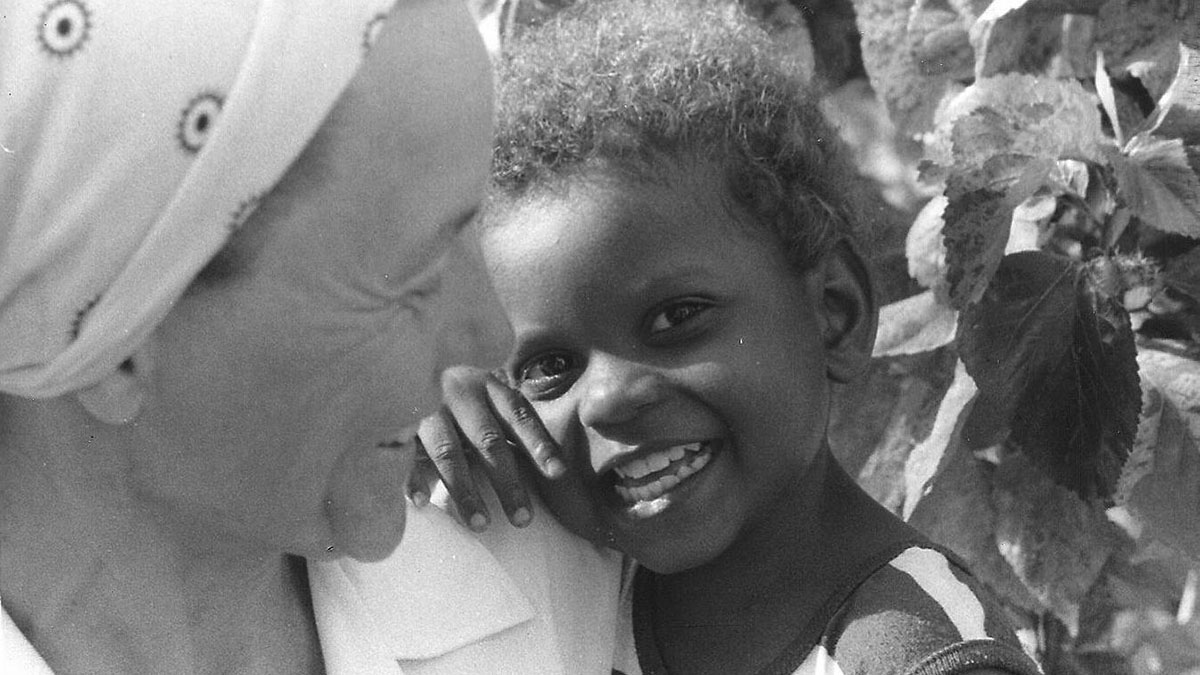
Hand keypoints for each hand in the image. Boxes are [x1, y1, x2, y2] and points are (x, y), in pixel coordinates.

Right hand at [407, 365, 565, 530]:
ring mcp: (430, 410)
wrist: (405, 363)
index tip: (558, 473)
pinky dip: (414, 480)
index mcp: (489, 387)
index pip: (519, 416)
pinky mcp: (401, 427)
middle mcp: (460, 395)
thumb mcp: (491, 398)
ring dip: (465, 491)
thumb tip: (559, 470)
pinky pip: (407, 457)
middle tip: (523, 519)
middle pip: (488, 441)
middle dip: (507, 482)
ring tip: (481, 525)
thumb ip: (516, 425)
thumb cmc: (463, 396)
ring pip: (449, 453)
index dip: (539, 444)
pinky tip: (422, 503)